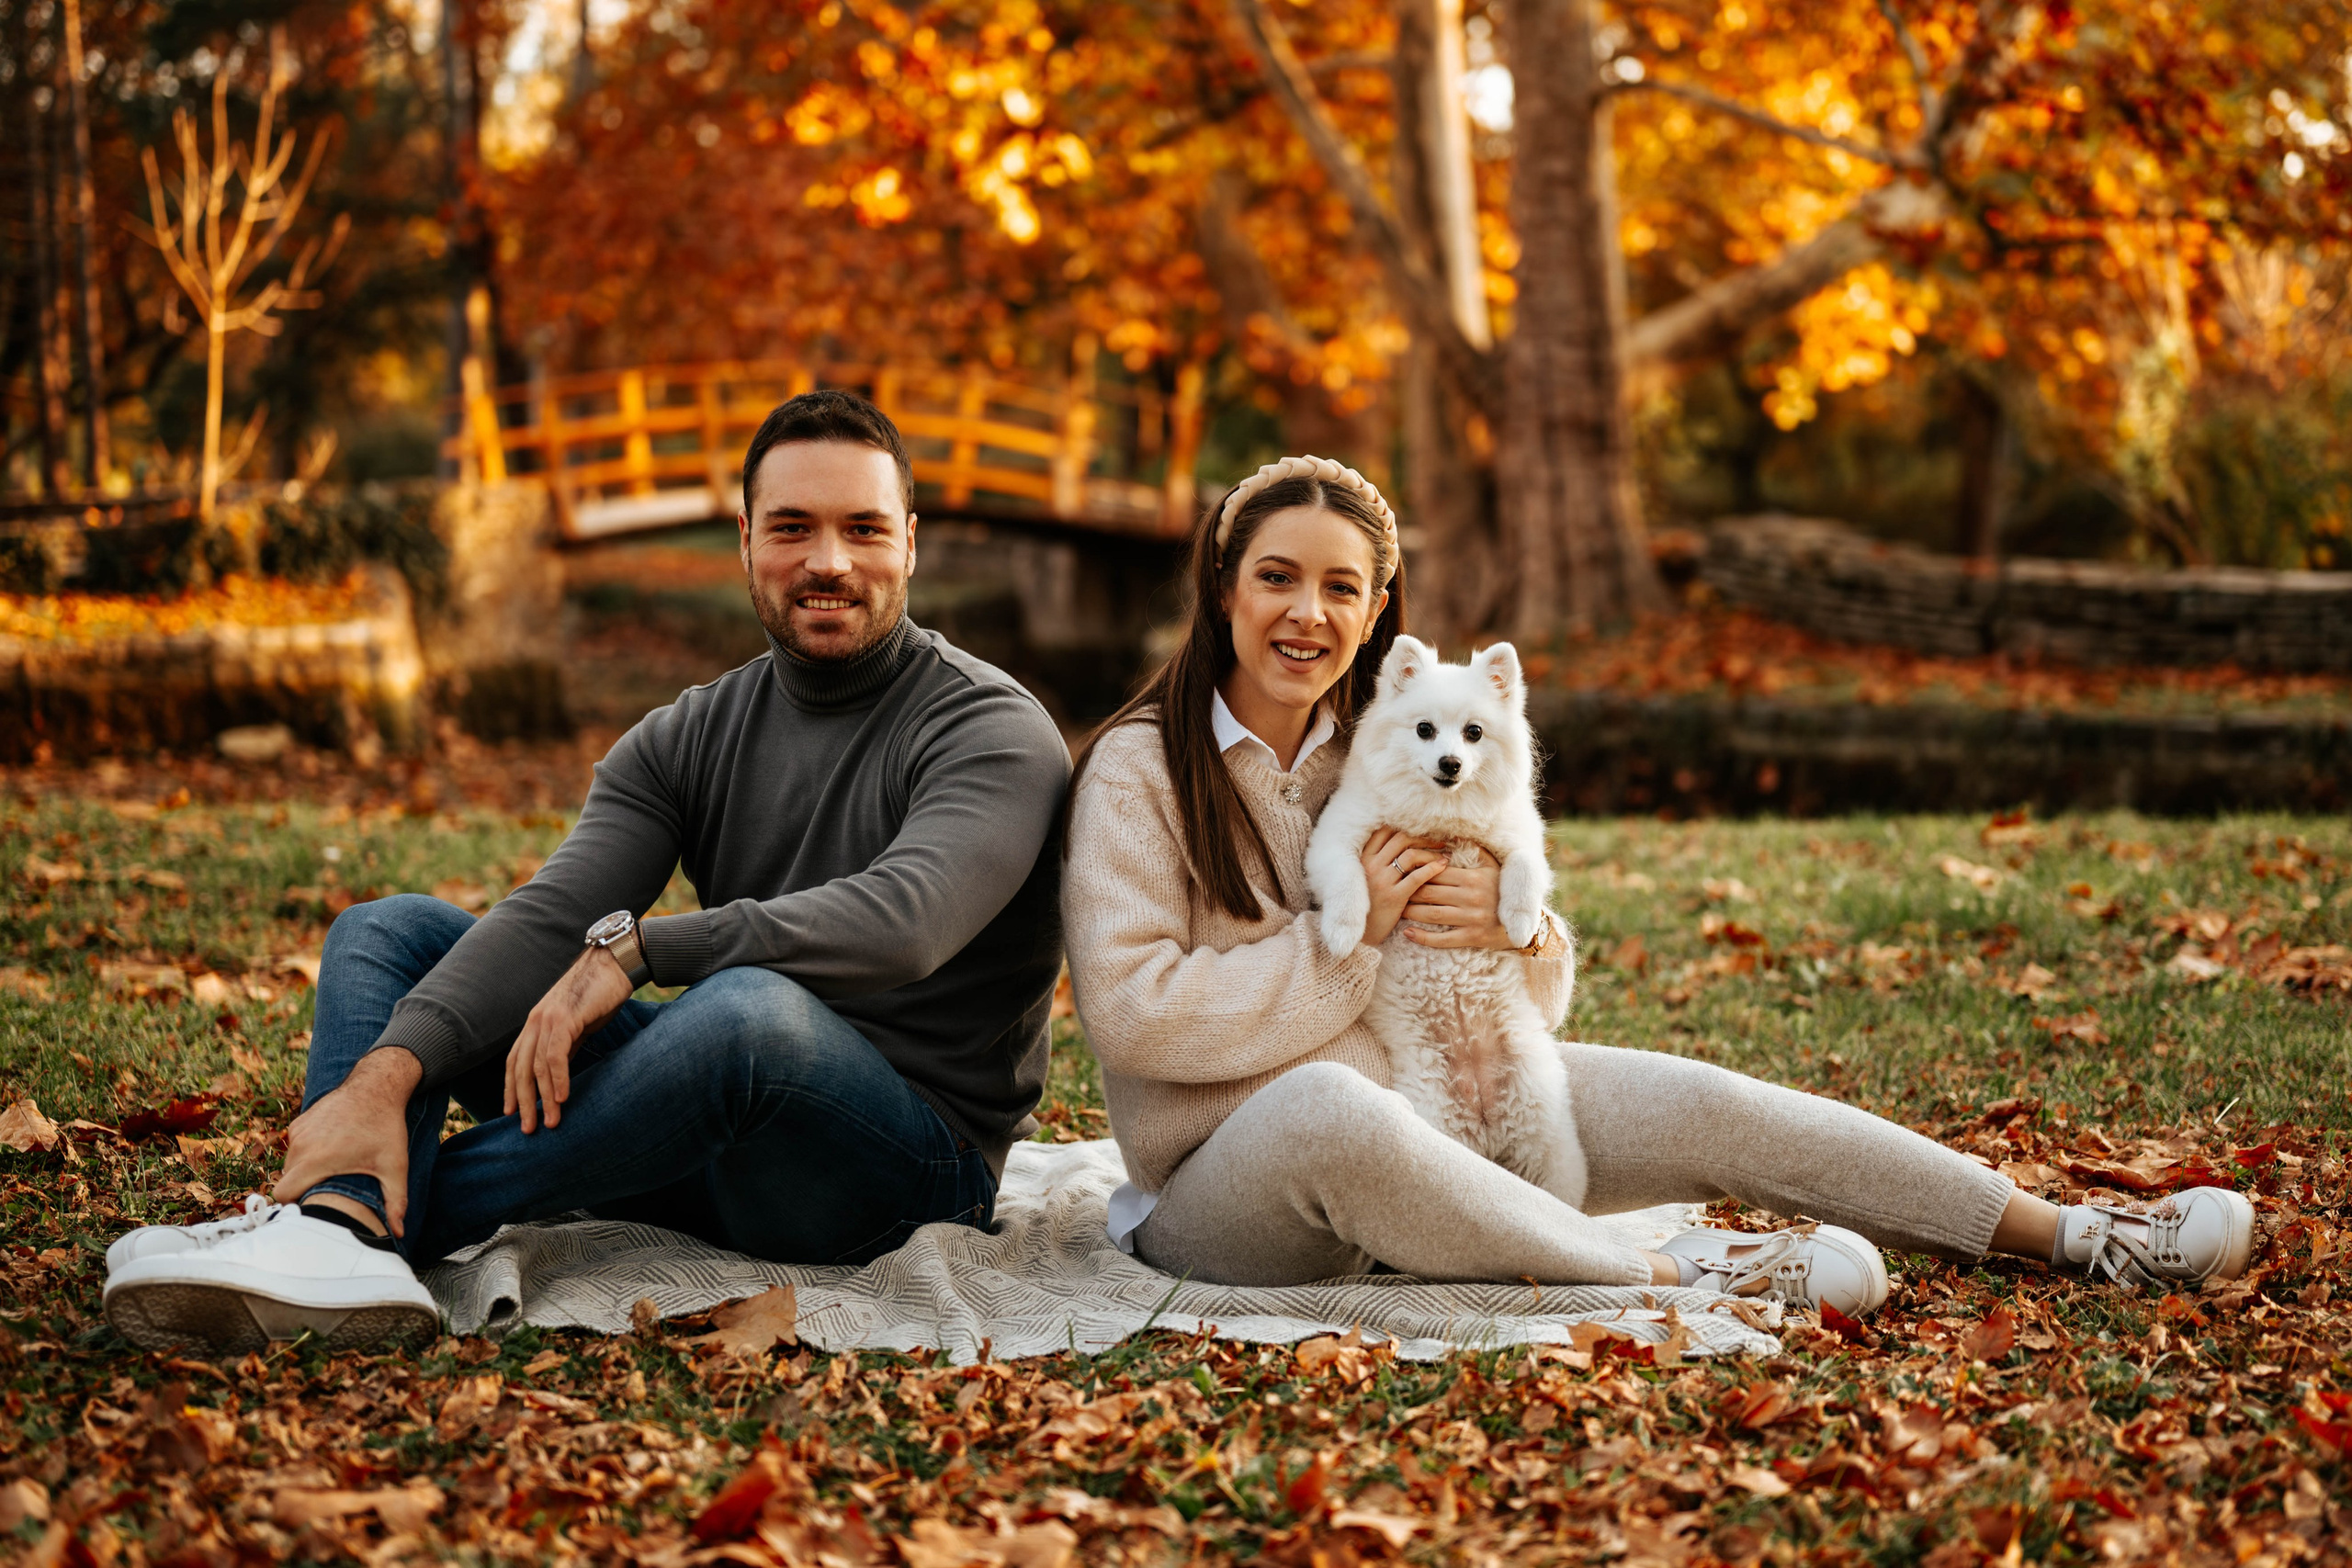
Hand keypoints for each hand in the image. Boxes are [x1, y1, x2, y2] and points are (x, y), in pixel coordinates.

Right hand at [273, 1047, 423, 1236]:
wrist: (377, 1085)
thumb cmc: (386, 1127)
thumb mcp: (394, 1166)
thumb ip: (395, 1201)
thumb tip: (398, 1234)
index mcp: (316, 1160)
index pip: (284, 1195)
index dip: (295, 1205)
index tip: (312, 1208)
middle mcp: (300, 1145)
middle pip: (287, 1180)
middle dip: (303, 1189)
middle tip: (326, 1193)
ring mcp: (298, 1131)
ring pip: (290, 1163)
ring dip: (305, 1171)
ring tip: (331, 1172)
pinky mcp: (300, 1121)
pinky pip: (295, 1146)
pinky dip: (307, 1153)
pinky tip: (330, 1151)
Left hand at [505, 946, 634, 1132]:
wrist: (616, 963)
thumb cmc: (600, 993)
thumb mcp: (578, 1025)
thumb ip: (565, 1045)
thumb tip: (558, 1071)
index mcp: (536, 1022)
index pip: (515, 1061)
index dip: (511, 1088)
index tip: (511, 1112)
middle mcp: (536, 1021)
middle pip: (520, 1068)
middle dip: (523, 1101)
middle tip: (527, 1129)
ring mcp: (548, 1018)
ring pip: (537, 1066)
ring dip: (543, 1098)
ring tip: (550, 1121)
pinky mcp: (565, 1018)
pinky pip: (556, 1055)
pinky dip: (557, 1079)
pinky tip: (562, 1098)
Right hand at [1361, 827, 1447, 947]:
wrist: (1361, 934)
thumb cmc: (1367, 904)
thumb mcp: (1365, 878)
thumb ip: (1378, 861)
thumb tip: (1403, 845)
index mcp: (1363, 858)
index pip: (1385, 831)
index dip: (1406, 828)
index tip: (1422, 831)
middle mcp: (1371, 866)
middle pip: (1401, 839)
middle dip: (1423, 838)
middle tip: (1439, 842)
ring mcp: (1382, 881)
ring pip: (1410, 855)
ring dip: (1430, 853)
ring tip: (1443, 856)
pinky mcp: (1394, 897)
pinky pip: (1417, 877)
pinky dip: (1432, 868)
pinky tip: (1443, 866)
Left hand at [1404, 847, 1529, 950]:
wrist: (1524, 923)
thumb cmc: (1502, 891)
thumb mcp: (1493, 867)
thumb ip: (1475, 850)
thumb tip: (1453, 832)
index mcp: (1474, 878)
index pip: (1437, 872)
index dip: (1416, 871)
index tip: (1402, 870)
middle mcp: (1472, 898)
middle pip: (1430, 892)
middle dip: (1409, 891)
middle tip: (1394, 889)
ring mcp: (1472, 919)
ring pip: (1432, 914)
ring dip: (1410, 912)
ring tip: (1397, 909)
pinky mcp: (1472, 938)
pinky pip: (1442, 939)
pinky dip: (1423, 937)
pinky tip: (1407, 933)